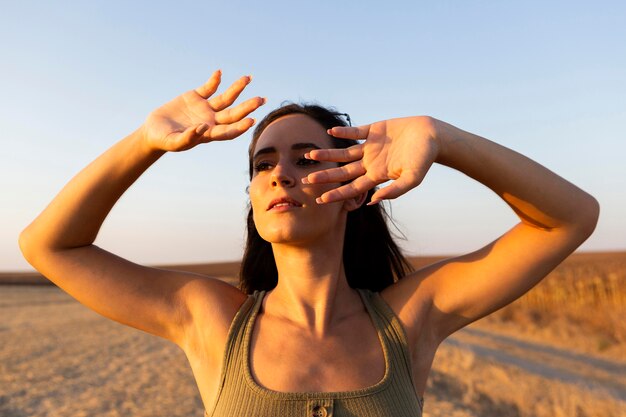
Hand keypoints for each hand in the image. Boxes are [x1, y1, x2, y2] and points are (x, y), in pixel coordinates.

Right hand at [142, 70, 265, 151]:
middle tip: (261, 99)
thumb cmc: (164, 140)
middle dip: (248, 107)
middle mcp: (211, 121)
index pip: (229, 131)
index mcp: (209, 134)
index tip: (251, 121)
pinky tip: (219, 73)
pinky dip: (214, 80)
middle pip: (234, 113)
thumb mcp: (174, 142)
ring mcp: (205, 108)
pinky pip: (209, 87)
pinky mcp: (196, 97)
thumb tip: (203, 129)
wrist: (154, 130)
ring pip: (226, 98)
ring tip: (248, 78)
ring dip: (237, 88)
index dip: (240, 127)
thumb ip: (188, 138)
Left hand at [303, 116, 439, 204]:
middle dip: (326, 177)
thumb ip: (394, 191)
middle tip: (307, 181)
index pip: (352, 188)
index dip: (337, 194)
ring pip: (344, 152)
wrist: (432, 136)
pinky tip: (330, 132)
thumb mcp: (412, 179)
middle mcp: (370, 162)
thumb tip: (372, 201)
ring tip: (310, 156)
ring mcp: (370, 146)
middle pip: (343, 172)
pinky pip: (355, 132)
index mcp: (377, 176)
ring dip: (328, 154)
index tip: (321, 200)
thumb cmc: (424, 159)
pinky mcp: (374, 130)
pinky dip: (343, 132)